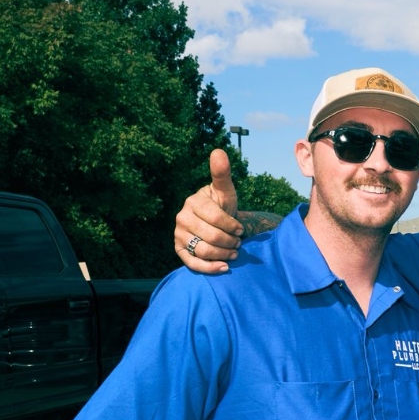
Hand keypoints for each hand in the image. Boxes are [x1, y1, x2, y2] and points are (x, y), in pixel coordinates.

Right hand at [174, 149, 244, 273]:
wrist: (217, 224)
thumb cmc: (223, 206)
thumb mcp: (225, 191)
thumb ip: (222, 174)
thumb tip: (218, 151)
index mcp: (193, 202)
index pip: (215, 218)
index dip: (231, 225)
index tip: (240, 229)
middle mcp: (181, 218)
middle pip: (210, 236)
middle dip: (230, 242)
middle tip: (238, 243)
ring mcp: (179, 235)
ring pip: (203, 251)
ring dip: (223, 254)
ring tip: (234, 253)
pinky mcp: (180, 251)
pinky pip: (193, 264)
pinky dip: (210, 268)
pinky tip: (224, 268)